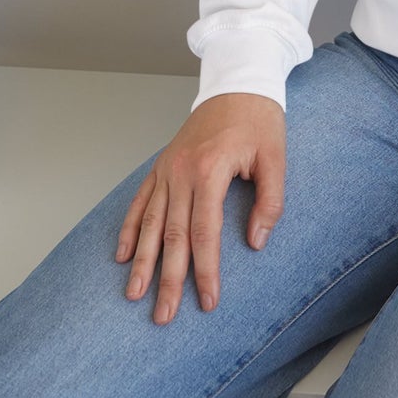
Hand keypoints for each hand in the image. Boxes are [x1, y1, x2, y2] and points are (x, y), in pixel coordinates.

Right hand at [116, 91, 284, 324]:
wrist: (238, 82)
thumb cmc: (259, 119)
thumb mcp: (275, 157)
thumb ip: (270, 201)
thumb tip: (255, 242)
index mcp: (210, 170)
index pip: (204, 232)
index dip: (205, 270)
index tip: (207, 300)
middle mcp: (182, 172)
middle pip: (172, 235)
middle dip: (167, 278)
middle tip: (163, 316)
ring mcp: (168, 168)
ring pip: (149, 222)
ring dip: (141, 261)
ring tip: (134, 295)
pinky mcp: (162, 165)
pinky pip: (140, 200)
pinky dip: (129, 228)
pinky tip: (122, 254)